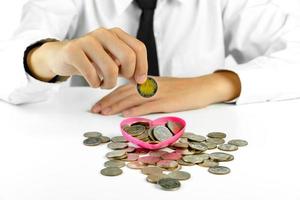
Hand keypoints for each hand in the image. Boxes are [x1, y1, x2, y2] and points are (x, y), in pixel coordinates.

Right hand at [27, 27, 147, 87]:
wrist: (62, 56)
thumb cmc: (91, 60)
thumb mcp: (113, 61)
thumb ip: (128, 68)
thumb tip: (141, 81)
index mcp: (116, 34)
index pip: (139, 48)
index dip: (142, 67)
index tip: (139, 81)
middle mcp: (104, 34)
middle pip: (128, 56)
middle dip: (128, 74)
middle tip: (119, 80)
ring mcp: (88, 40)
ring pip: (111, 68)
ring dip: (110, 83)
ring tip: (104, 84)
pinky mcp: (73, 50)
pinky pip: (92, 74)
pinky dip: (95, 83)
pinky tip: (94, 82)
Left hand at [91, 71, 240, 115]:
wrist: (204, 87)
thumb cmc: (184, 90)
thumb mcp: (163, 89)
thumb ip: (147, 94)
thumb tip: (131, 104)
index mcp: (148, 82)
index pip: (124, 88)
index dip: (110, 96)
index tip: (98, 105)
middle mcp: (151, 86)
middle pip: (125, 92)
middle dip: (108, 101)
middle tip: (94, 110)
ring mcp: (159, 93)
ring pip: (133, 98)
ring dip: (117, 106)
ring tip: (103, 113)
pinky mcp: (169, 102)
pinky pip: (149, 106)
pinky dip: (137, 110)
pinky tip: (126, 115)